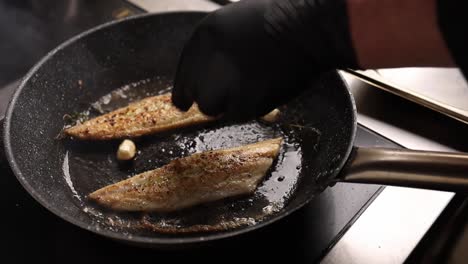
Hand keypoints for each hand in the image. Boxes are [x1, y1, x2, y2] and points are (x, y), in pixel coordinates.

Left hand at [172, 0, 358, 120]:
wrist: (311, 28)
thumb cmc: (282, 21)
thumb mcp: (237, 23)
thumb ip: (218, 49)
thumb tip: (208, 73)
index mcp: (205, 35)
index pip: (183, 75)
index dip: (186, 91)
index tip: (185, 103)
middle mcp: (208, 58)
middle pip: (196, 95)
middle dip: (211, 98)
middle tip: (230, 95)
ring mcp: (226, 81)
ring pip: (212, 109)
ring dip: (228, 105)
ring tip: (251, 91)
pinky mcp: (245, 100)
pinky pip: (238, 115)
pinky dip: (249, 109)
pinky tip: (264, 91)